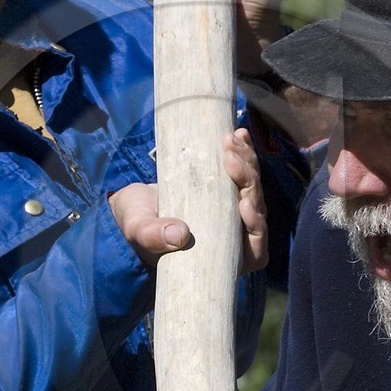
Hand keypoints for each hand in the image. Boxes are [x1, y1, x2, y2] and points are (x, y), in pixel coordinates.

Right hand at [109, 129, 266, 273]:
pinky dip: (244, 153)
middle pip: (257, 210)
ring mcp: (232, 211)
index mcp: (219, 256)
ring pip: (254, 188)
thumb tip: (180, 236)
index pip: (255, 251)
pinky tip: (239, 134)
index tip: (243, 205)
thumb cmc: (137, 223)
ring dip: (247, 162)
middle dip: (249, 181)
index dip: (256, 228)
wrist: (133, 203)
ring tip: (230, 140)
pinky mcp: (227, 190)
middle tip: (229, 157)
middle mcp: (232, 236)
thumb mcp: (140, 230)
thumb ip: (154, 237)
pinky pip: (245, 171)